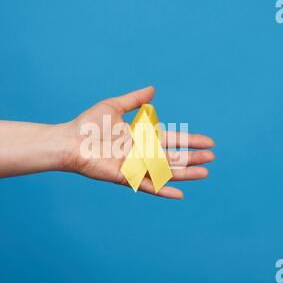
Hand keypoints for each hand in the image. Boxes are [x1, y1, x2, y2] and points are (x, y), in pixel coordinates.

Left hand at [62, 87, 214, 198]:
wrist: (70, 140)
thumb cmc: (89, 124)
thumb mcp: (114, 106)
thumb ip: (134, 100)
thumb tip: (153, 89)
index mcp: (142, 137)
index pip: (172, 139)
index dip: (191, 140)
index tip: (209, 142)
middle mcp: (142, 152)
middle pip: (173, 156)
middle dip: (192, 157)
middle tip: (212, 157)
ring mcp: (135, 166)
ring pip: (166, 171)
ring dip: (185, 173)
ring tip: (205, 172)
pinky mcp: (126, 177)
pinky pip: (148, 185)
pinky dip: (164, 190)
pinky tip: (180, 194)